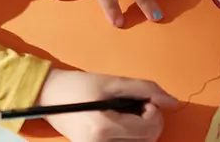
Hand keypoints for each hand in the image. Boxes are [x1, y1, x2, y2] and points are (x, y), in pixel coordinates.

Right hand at [36, 68, 176, 141]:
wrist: (47, 95)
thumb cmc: (76, 85)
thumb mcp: (111, 82)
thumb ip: (144, 89)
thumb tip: (172, 101)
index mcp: (104, 129)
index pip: (149, 129)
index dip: (155, 112)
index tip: (144, 100)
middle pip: (147, 141)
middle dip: (150, 122)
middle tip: (137, 105)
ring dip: (142, 130)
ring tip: (127, 112)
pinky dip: (131, 135)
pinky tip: (121, 122)